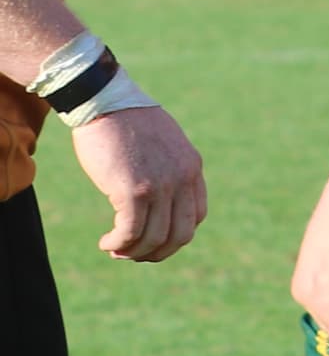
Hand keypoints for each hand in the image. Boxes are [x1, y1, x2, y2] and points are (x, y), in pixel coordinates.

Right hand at [72, 104, 206, 262]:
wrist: (105, 101)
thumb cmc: (126, 121)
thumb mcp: (162, 144)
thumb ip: (167, 167)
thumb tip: (157, 193)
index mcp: (192, 168)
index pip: (196, 216)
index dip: (175, 235)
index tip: (153, 238)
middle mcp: (182, 179)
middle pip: (180, 234)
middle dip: (157, 252)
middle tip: (133, 253)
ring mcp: (160, 186)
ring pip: (154, 238)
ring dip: (133, 252)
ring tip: (114, 249)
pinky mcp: (133, 190)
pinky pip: (130, 232)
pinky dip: (118, 244)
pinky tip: (106, 243)